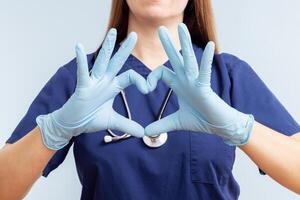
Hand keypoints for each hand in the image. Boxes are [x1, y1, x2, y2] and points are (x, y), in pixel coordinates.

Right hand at [36, 29, 147, 149]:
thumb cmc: (90, 119)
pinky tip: (79, 46)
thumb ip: (128, 125)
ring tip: (112, 32)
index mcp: (113, 86)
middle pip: (117, 62)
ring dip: (107, 47)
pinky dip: (81, 61)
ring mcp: (93, 82)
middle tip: (134, 35)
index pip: (130, 77)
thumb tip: (143, 133)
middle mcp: (104, 81)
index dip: (141, 80)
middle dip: (126, 49)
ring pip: (102, 62)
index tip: (148, 88)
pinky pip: (83, 73)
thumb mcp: (113, 121)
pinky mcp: (82, 87)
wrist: (73, 125)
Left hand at [145, 23, 253, 145]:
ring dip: (185, 43)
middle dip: (167, 44)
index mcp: (178, 85)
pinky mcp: (205, 87)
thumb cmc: (200, 120)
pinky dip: (207, 60)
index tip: (145, 89)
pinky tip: (210, 46)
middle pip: (175, 58)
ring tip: (182, 28)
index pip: (161, 72)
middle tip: (160, 29)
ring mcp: (196, 82)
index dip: (150, 77)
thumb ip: (160, 125)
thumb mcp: (175, 123)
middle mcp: (186, 80)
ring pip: (189, 59)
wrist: (217, 126)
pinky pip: (205, 72)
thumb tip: (145, 132)